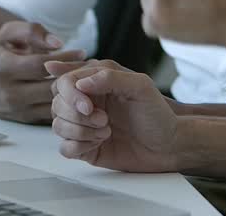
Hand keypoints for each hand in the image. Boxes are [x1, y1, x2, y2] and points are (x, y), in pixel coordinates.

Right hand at [0, 20, 83, 123]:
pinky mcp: (24, 120)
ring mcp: (16, 109)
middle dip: (74, 78)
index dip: (64, 59)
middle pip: (48, 88)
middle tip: (95, 68)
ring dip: (74, 94)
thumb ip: (33, 31)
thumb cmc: (1, 51)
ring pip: (52, 105)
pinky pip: (51, 116)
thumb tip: (57, 43)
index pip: (40, 65)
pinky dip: (68, 107)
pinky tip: (82, 94)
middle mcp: (8, 92)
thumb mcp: (10, 33)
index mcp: (3, 68)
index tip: (83, 52)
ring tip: (92, 81)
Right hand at [49, 62, 179, 172]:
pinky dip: (77, 147)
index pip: (65, 81)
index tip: (89, 107)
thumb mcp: (140, 87)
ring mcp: (84, 125)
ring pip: (57, 126)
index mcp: (97, 82)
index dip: (71, 95)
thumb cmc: (157, 113)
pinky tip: (98, 144)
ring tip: (106, 132)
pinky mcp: (85, 147)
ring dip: (80, 132)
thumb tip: (80, 82)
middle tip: (105, 121)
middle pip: (57, 104)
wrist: (168, 145)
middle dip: (78, 116)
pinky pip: (64, 148)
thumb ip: (110, 77)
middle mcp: (87, 102)